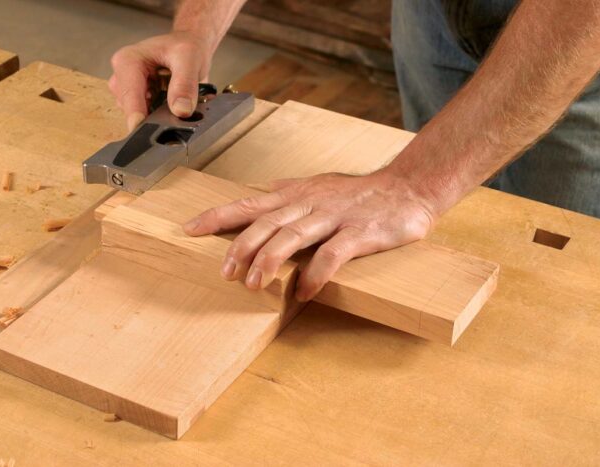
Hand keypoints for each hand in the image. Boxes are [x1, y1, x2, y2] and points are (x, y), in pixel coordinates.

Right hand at [109, 32, 212, 130]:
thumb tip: (181, 110)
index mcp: (128, 61)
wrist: (189, 45)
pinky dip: (158, 115)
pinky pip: (145, 116)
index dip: (136, 114)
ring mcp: (127, 90)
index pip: (129, 93)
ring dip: (157, 114)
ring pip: (137, 115)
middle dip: (151, 115)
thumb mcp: (190, 59)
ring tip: (173, 100)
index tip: (141, 130)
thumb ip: (185, 84)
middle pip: (130, 108)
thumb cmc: (185, 46)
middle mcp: (122, 76)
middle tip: (175, 111)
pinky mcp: (136, 100)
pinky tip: (169, 104)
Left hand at [182, 171, 436, 300]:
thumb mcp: (320, 184)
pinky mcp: (359, 233)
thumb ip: (292, 189)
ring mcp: (334, 217)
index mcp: (297, 194)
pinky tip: (303, 291)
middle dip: (240, 246)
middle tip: (223, 272)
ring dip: (269, 260)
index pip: (249, 204)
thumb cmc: (362, 190)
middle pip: (265, 223)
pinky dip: (316, 273)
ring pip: (292, 236)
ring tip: (252, 284)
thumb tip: (267, 187)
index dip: (218, 216)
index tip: (189, 229)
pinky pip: (332, 254)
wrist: (410, 187)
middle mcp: (310, 203)